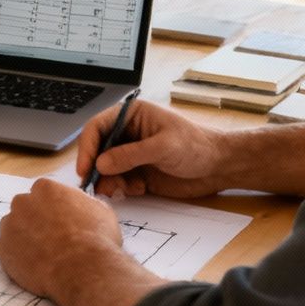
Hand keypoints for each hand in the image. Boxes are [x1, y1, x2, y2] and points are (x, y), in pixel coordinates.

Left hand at [0, 179, 123, 298]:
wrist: (83, 268)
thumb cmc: (95, 238)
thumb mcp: (99, 210)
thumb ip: (82, 203)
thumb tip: (81, 206)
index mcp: (45, 188)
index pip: (42, 193)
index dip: (51, 208)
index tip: (59, 220)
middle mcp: (22, 202)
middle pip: (25, 208)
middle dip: (34, 221)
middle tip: (50, 238)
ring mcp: (9, 225)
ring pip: (13, 228)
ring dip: (24, 238)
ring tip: (44, 254)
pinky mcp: (2, 249)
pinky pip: (7, 249)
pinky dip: (18, 256)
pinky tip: (35, 265)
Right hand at [76, 99, 226, 199]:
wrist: (219, 167)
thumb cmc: (197, 146)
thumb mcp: (163, 147)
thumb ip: (131, 155)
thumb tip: (101, 163)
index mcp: (132, 115)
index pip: (98, 127)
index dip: (87, 147)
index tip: (85, 167)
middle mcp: (128, 133)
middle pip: (98, 149)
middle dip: (96, 168)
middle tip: (98, 186)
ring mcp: (132, 154)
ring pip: (105, 169)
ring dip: (108, 181)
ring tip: (122, 190)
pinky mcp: (138, 173)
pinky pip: (118, 181)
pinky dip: (121, 188)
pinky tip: (137, 190)